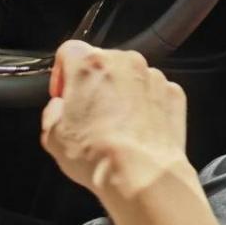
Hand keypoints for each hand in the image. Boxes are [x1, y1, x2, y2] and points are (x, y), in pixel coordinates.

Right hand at [41, 41, 191, 203]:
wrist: (142, 173)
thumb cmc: (96, 154)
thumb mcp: (52, 135)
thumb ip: (53, 110)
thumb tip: (60, 107)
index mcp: (90, 64)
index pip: (69, 51)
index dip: (61, 73)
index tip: (63, 95)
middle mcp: (125, 61)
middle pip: (103, 62)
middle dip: (94, 84)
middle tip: (89, 115)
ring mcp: (153, 75)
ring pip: (130, 76)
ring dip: (121, 94)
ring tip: (115, 127)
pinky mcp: (173, 92)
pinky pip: (154, 91)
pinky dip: (146, 105)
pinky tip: (138, 129)